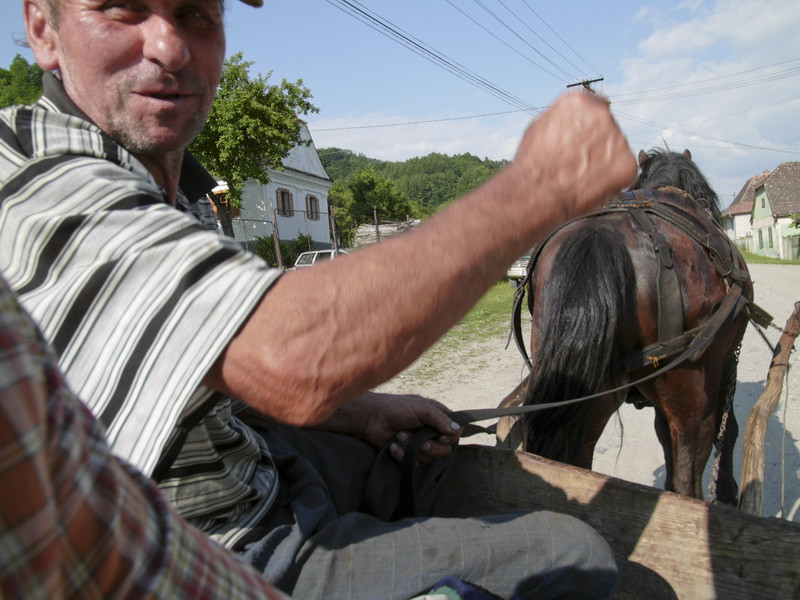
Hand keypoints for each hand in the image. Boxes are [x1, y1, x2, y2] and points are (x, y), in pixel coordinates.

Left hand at [318, 391, 462, 463]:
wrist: (372, 418)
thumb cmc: (396, 408)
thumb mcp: (421, 408)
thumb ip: (440, 418)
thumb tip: (457, 430)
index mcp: (437, 417)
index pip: (456, 431)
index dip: (451, 437)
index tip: (441, 437)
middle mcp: (431, 432)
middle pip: (445, 449)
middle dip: (432, 447)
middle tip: (422, 443)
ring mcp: (420, 444)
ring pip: (428, 457)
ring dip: (412, 447)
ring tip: (400, 435)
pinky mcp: (408, 454)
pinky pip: (413, 462)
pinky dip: (402, 454)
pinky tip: (393, 445)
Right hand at [511, 91, 636, 221]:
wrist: (536, 193)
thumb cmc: (532, 165)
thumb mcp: (540, 128)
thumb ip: (563, 120)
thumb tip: (572, 121)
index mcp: (580, 102)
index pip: (597, 106)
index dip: (591, 126)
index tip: (587, 139)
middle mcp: (602, 114)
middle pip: (609, 128)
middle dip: (599, 144)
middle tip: (580, 164)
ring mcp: (618, 138)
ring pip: (616, 151)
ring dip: (605, 163)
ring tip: (580, 178)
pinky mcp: (627, 163)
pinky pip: (623, 172)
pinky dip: (612, 181)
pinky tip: (590, 187)